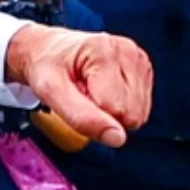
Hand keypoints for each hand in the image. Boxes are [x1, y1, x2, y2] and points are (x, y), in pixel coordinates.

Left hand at [3, 25, 151, 146]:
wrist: (47, 50)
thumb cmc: (46, 66)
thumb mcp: (49, 91)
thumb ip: (81, 116)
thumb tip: (117, 138)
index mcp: (105, 51)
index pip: (116, 110)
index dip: (92, 113)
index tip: (75, 94)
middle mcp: (128, 52)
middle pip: (132, 115)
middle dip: (104, 113)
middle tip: (82, 93)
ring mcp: (139, 61)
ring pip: (139, 115)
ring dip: (112, 111)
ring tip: (91, 90)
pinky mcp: (143, 71)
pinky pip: (140, 109)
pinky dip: (119, 106)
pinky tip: (103, 90)